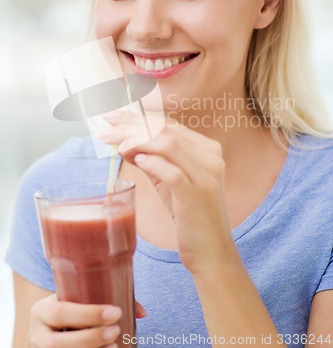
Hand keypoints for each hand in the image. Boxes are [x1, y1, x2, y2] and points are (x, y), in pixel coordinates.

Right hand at [28, 294, 145, 347]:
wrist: (45, 329)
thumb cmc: (69, 309)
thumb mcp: (76, 299)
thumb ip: (105, 299)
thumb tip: (142, 312)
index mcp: (42, 310)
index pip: (61, 312)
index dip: (88, 314)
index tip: (115, 312)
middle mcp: (37, 334)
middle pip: (58, 343)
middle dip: (90, 338)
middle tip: (116, 330)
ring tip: (114, 345)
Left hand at [100, 111, 233, 274]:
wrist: (212, 251)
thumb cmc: (190, 216)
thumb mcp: (171, 183)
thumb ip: (152, 161)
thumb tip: (124, 142)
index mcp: (207, 150)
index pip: (169, 124)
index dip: (138, 117)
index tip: (114, 117)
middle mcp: (210, 158)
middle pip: (165, 129)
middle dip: (131, 124)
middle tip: (106, 125)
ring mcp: (206, 176)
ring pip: (168, 144)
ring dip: (136, 140)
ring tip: (114, 144)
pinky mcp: (197, 195)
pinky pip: (172, 172)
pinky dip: (152, 163)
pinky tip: (136, 161)